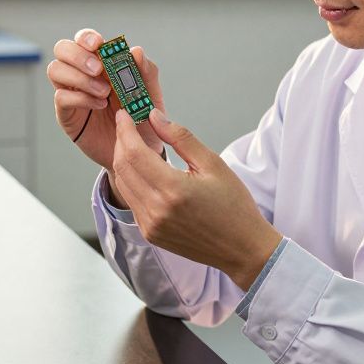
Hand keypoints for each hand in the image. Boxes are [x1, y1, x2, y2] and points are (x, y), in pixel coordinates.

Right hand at [48, 29, 165, 202]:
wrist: (137, 153)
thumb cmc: (142, 120)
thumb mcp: (151, 96)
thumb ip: (147, 73)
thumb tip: (136, 51)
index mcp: (102, 62)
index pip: (84, 40)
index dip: (87, 37)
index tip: (98, 44)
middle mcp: (82, 74)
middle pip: (62, 49)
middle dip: (78, 55)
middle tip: (98, 69)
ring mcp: (72, 92)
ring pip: (56, 70)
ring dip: (79, 77)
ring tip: (104, 93)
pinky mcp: (67, 113)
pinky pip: (61, 98)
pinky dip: (80, 98)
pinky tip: (99, 105)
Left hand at [112, 108, 281, 290]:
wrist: (242, 248)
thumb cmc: (234, 206)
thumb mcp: (212, 164)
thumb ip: (180, 137)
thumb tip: (155, 117)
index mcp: (173, 190)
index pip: (133, 153)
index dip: (124, 130)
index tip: (123, 115)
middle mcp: (156, 210)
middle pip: (122, 167)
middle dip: (121, 142)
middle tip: (127, 126)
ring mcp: (150, 225)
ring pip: (123, 184)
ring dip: (123, 161)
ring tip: (134, 145)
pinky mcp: (150, 234)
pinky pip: (131, 201)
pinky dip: (131, 181)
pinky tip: (143, 170)